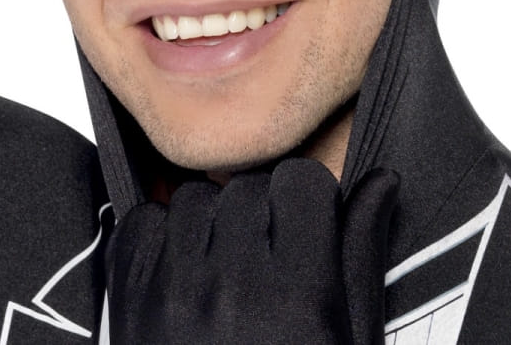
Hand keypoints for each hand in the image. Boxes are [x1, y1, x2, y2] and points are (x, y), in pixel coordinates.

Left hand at [104, 160, 399, 343]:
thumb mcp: (349, 344)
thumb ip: (360, 255)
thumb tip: (381, 182)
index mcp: (300, 298)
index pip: (300, 181)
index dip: (308, 200)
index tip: (307, 225)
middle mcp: (233, 288)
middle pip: (247, 188)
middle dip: (261, 213)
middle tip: (267, 259)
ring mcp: (172, 294)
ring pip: (194, 198)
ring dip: (212, 223)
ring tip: (225, 270)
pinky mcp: (128, 303)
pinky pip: (141, 222)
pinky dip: (160, 237)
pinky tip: (183, 275)